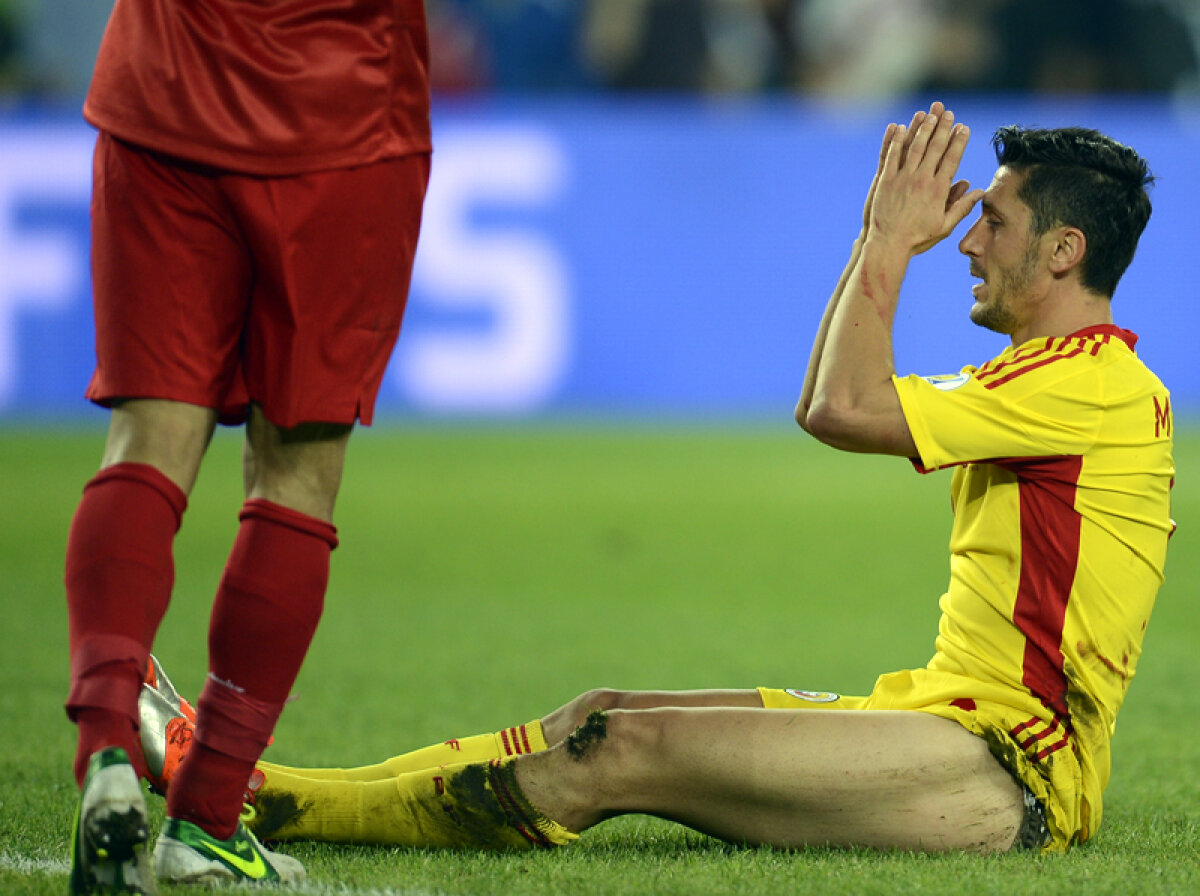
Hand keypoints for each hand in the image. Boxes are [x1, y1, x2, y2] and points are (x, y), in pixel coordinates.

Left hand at [865, 102, 983, 255]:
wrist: (889, 244)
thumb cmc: (918, 238)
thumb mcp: (944, 226)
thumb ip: (962, 207)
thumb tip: (980, 192)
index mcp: (938, 190)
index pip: (951, 159)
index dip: (958, 141)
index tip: (964, 128)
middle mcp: (921, 180)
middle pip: (934, 148)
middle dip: (943, 128)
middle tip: (948, 113)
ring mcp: (902, 179)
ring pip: (914, 148)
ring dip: (922, 129)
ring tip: (929, 115)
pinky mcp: (885, 181)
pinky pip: (891, 156)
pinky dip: (897, 141)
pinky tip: (900, 128)